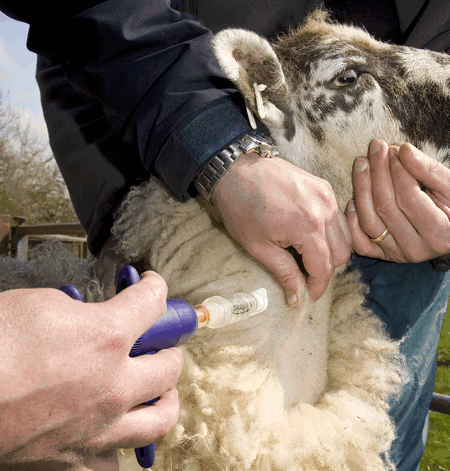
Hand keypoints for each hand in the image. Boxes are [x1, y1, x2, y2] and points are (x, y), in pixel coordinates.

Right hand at [0, 271, 182, 469]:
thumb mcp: (40, 305)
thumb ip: (83, 311)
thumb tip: (95, 318)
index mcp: (108, 337)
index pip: (151, 303)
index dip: (155, 288)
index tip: (153, 287)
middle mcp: (113, 385)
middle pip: (170, 366)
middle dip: (169, 350)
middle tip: (161, 347)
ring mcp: (98, 429)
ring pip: (160, 420)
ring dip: (165, 401)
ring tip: (159, 392)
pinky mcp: (73, 462)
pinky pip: (113, 464)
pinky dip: (118, 448)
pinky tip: (112, 434)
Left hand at [212, 152, 351, 303]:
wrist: (236, 169)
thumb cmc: (241, 207)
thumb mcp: (259, 246)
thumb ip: (284, 273)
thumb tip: (298, 297)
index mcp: (309, 227)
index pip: (325, 268)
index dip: (317, 287)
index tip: (307, 296)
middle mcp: (325, 210)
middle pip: (342, 254)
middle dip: (325, 271)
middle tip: (304, 276)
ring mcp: (327, 196)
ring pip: (344, 236)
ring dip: (331, 252)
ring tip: (306, 257)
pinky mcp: (324, 187)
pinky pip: (338, 218)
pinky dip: (330, 232)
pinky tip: (309, 236)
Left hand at [346, 140, 449, 261]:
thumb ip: (428, 169)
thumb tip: (403, 149)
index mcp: (441, 234)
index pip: (409, 198)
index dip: (398, 172)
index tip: (393, 149)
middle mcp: (417, 250)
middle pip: (385, 207)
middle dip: (377, 173)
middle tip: (375, 148)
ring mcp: (397, 255)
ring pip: (369, 222)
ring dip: (361, 189)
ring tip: (361, 163)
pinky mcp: (382, 256)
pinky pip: (359, 242)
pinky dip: (352, 220)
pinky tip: (353, 198)